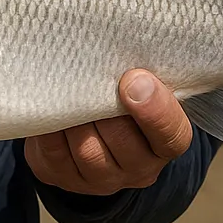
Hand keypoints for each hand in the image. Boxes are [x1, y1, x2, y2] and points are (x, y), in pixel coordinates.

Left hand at [24, 70, 192, 194]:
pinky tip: (50, 106)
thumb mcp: (138, 85)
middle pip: (123, 142)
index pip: (172, 134)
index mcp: (165, 141)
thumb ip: (140, 74)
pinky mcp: (64, 177)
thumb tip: (122, 43)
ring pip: (87, 151)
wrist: (84, 128)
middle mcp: (138, 168)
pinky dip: (50, 128)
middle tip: (92, 77)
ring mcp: (101, 179)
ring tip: (69, 90)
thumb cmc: (117, 95)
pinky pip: (55, 154)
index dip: (155, 109)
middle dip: (105, 108)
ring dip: (75, 118)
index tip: (134, 77)